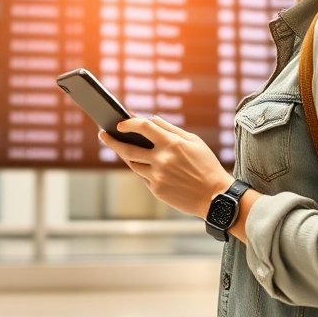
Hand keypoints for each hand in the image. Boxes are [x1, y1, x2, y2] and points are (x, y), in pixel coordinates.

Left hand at [98, 116, 234, 217]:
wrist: (215, 197)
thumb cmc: (206, 166)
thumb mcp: (193, 141)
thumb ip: (170, 129)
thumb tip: (149, 119)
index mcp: (172, 144)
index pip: (143, 127)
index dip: (128, 123)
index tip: (119, 123)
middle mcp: (161, 160)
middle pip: (128, 148)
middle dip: (112, 141)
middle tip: (102, 134)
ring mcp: (157, 176)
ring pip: (132, 164)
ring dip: (125, 156)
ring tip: (120, 148)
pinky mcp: (156, 190)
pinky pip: (142, 176)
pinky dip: (141, 169)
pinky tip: (141, 164)